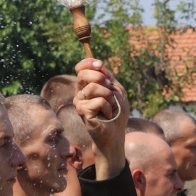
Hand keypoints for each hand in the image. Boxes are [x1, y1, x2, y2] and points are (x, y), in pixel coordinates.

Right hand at [73, 58, 128, 178]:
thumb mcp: (116, 90)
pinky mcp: (82, 112)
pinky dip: (108, 108)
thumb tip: (98, 64)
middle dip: (102, 79)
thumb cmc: (116, 113)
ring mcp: (79, 102)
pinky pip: (98, 101)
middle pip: (84, 74)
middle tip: (111, 92)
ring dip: (109, 97)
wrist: (116, 132)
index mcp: (87, 85)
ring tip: (110, 107)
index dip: (89, 63)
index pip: (81, 67)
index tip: (100, 65)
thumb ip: (108, 77)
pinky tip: (107, 115)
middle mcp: (80, 92)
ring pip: (93, 87)